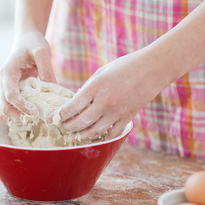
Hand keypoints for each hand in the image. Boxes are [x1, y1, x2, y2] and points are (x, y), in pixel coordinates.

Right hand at [0, 30, 55, 120]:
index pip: (10, 95)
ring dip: (17, 118)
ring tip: (35, 121)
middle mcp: (2, 82)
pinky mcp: (10, 91)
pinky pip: (11, 108)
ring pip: (5, 110)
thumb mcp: (42, 51)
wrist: (26, 38)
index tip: (35, 113)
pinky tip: (33, 115)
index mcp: (7, 73)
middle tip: (37, 121)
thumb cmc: (33, 42)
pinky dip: (19, 114)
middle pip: (4, 107)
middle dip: (19, 117)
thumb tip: (52, 89)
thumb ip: (46, 69)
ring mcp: (5, 88)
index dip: (22, 106)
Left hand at [49, 50, 170, 139]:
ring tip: (72, 136)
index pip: (71, 107)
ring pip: (93, 132)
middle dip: (67, 127)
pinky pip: (111, 134)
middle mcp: (105, 102)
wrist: (154, 68)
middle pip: (80, 122)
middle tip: (61, 127)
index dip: (59, 115)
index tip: (51, 118)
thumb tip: (75, 103)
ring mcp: (117, 112)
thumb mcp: (101, 73)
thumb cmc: (125, 66)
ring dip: (80, 136)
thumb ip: (88, 89)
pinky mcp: (127, 118)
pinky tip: (92, 138)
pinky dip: (100, 138)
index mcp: (95, 87)